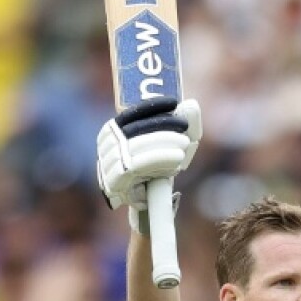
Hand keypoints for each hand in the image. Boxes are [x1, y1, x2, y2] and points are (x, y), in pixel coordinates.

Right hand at [96, 98, 201, 213]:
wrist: (143, 199)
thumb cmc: (156, 166)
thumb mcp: (171, 143)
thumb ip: (181, 124)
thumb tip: (192, 105)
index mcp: (113, 130)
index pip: (132, 113)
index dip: (152, 106)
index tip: (173, 102)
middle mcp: (108, 144)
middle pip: (136, 129)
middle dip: (163, 125)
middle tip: (184, 127)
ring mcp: (108, 161)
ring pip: (137, 145)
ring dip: (164, 142)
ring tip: (184, 145)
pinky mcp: (115, 179)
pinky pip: (138, 164)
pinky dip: (160, 158)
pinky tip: (178, 157)